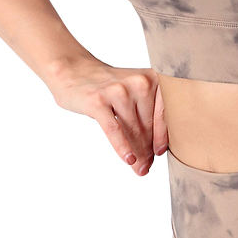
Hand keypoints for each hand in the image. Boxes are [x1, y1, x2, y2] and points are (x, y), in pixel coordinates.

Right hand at [49, 60, 167, 176]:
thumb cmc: (108, 86)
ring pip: (133, 130)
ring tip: (139, 167)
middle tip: (146, 167)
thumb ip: (147, 116)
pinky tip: (128, 159)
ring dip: (137, 152)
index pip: (164, 113)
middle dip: (148, 149)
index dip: (164, 136)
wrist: (73, 70)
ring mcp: (118, 91)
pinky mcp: (98, 101)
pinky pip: (114, 129)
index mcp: (152, 78)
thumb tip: (155, 153)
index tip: (161, 152)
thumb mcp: (133, 92)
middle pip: (148, 125)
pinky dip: (122, 146)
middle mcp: (138, 82)